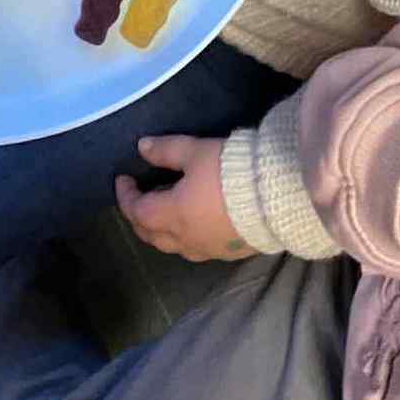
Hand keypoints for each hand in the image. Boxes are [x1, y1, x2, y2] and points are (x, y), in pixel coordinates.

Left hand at [115, 136, 254, 261]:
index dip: (126, 196)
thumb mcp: (196, 152)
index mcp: (172, 215)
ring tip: (163, 208)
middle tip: (137, 197)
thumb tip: (142, 147)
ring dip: (159, 229)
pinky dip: (182, 236)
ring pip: (172, 245)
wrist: (276, 197)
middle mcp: (185, 239)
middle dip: (138, 217)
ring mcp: (207, 249)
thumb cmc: (230, 172)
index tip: (123, 179)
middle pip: (150, 235)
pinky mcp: (227, 252)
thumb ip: (166, 150)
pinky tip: (191, 221)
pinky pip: (194, 249)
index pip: (137, 211)